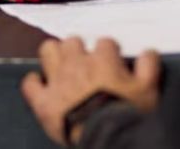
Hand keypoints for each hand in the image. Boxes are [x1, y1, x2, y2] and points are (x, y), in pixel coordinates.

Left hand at [21, 37, 161, 145]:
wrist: (105, 138)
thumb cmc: (126, 114)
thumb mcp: (148, 90)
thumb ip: (149, 66)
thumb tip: (148, 52)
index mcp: (103, 60)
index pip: (105, 43)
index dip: (109, 52)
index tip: (112, 63)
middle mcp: (77, 64)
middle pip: (73, 41)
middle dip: (79, 49)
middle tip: (85, 63)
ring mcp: (57, 81)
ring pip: (48, 50)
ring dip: (55, 56)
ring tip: (62, 66)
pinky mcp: (43, 101)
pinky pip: (29, 83)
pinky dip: (35, 83)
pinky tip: (42, 86)